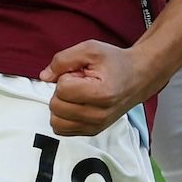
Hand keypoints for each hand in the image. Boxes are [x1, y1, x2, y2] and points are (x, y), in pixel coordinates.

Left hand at [40, 40, 157, 136]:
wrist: (137, 77)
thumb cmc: (115, 62)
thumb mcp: (90, 49)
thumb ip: (63, 59)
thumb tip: (44, 76)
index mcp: (101, 93)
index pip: (62, 89)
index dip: (66, 76)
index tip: (80, 73)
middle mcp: (99, 115)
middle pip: (56, 106)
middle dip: (62, 91)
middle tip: (79, 82)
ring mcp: (96, 126)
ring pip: (56, 122)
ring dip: (61, 105)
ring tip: (77, 94)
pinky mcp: (92, 132)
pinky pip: (62, 130)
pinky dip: (63, 117)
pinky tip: (76, 104)